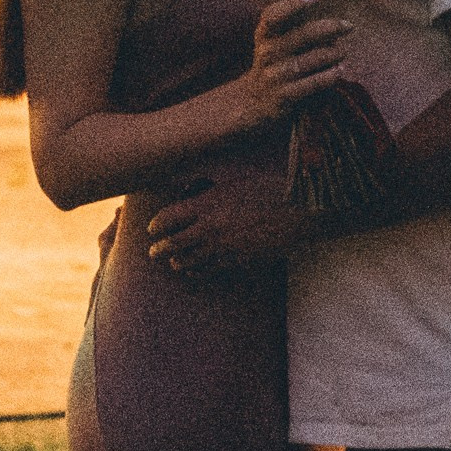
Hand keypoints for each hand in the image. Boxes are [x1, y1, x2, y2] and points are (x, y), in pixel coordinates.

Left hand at [147, 175, 310, 273]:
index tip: (152, 229)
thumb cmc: (268, 188)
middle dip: (160, 249)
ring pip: (190, 261)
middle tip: (153, 253)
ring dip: (177, 263)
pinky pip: (210, 270)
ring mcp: (223, 248)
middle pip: (174, 244)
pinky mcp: (237, 261)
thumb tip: (187, 190)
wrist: (298, 212)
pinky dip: (197, 272)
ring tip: (172, 263)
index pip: (169, 218)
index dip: (156, 225)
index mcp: (206, 204)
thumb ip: (208, 187)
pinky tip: (193, 272)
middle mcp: (210, 228)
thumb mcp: (234, 179)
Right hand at [234, 0, 352, 130]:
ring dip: (332, 54)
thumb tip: (324, 6)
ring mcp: (275, 75)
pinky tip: (339, 71)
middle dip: (329, 28)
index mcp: (264, 35)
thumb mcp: (273, 41)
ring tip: (343, 51)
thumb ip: (293, 24)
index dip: (293, 5)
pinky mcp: (284, 96)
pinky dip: (328, 76)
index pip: (273, 15)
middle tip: (348, 26)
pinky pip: (311, 84)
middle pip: (302, 35)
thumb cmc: (274, 62)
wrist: (254, 100)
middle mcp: (267, 53)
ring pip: (310, 60)